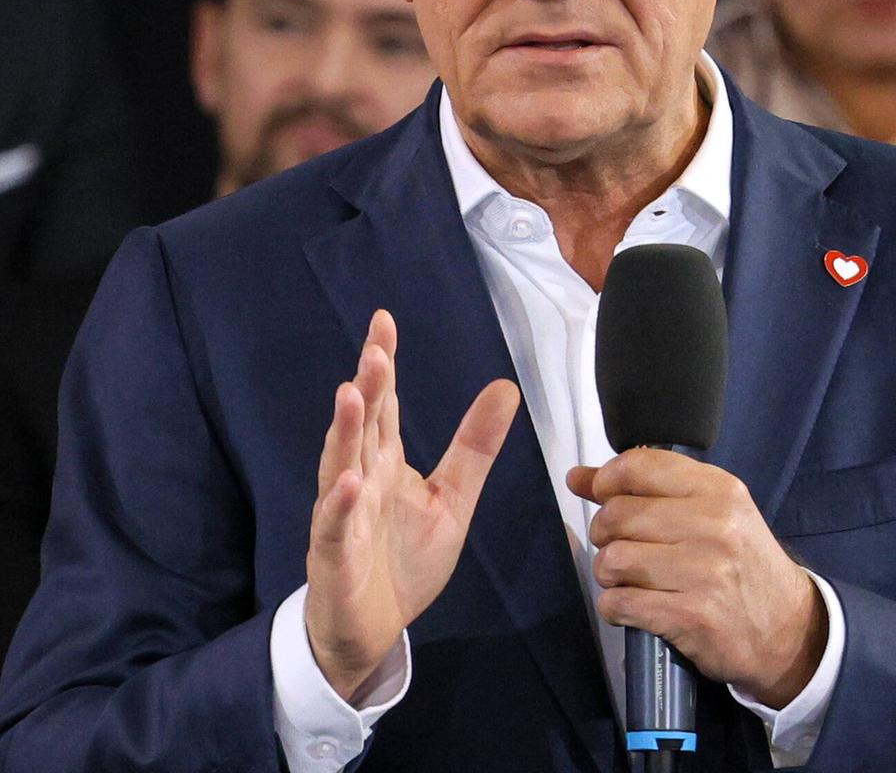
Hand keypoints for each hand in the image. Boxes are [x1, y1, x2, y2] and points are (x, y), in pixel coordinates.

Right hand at [305, 309, 519, 700]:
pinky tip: (351, 482)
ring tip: (351, 394)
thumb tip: (506, 386)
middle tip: (376, 349)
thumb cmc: (405, 559)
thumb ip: (475, 446)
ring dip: (344, 431)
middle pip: (362, 425)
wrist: (374, 628)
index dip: (383, 363)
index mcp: (386, 462)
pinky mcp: (334, 556)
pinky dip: (342, 504)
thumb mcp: (454, 498)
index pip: (385, 404)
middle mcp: (360, 479)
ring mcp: (343, 515)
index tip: (383, 321)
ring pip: (340, 465)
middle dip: (368, 386)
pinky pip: (335, 527)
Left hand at [567, 450, 826, 708]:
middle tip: (621, 546)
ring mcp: (704, 572)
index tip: (603, 495)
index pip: (639, 466)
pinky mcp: (692, 616)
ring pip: (612, 560)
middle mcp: (713, 525)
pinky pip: (621, 603)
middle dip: (605, 533)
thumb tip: (577, 477)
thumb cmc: (740, 562)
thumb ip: (645, 488)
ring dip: (609, 574)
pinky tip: (634, 605)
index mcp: (718, 489)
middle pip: (617, 515)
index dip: (606, 480)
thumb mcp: (709, 511)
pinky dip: (615, 606)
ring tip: (630, 579)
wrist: (788, 629)